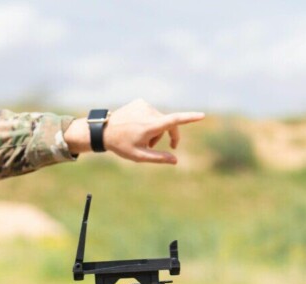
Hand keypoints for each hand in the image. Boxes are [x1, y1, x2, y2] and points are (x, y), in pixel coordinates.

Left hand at [64, 99, 204, 163]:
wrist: (103, 130)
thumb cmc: (121, 145)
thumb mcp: (138, 156)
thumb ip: (158, 158)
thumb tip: (175, 160)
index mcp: (150, 125)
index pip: (174, 121)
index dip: (189, 118)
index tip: (202, 115)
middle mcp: (149, 112)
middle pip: (169, 124)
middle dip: (167, 136)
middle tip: (157, 147)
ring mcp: (144, 105)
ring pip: (160, 119)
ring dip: (156, 129)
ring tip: (142, 138)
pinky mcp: (140, 101)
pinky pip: (151, 113)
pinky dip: (149, 121)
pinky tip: (136, 126)